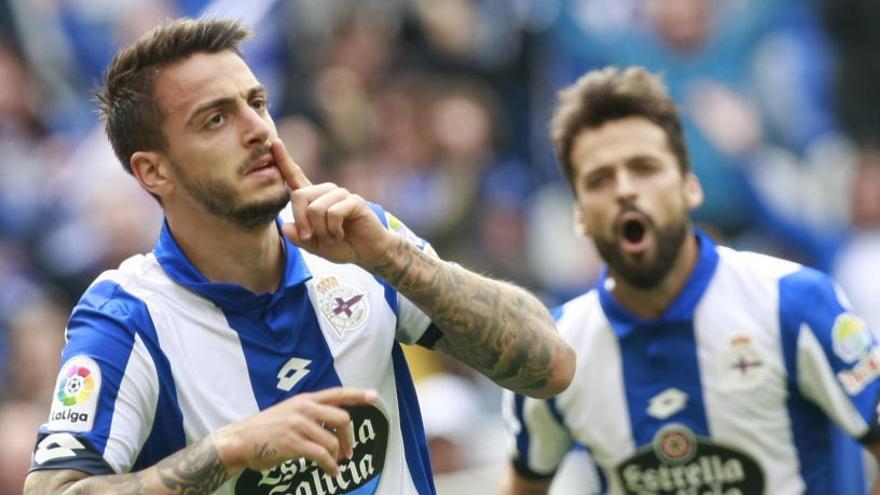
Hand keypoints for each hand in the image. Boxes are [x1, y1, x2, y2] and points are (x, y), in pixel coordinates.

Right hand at [214, 387, 377, 475]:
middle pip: (342, 419)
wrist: (239, 441)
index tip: (374, 396)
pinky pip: (322, 455)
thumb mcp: (289, 412)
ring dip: (337, 456)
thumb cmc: (265, 430)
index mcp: (305, 400)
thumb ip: (310, 414)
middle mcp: (304, 408)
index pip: (337, 393)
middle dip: (349, 438)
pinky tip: (332, 473)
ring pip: (332, 441)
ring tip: (335, 464)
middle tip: (348, 452)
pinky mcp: (293, 443)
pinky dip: (331, 466)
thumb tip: (334, 427)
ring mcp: (298, 425)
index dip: (357, 394)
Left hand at [272, 139, 397, 266]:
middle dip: (301, 221)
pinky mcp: (354, 201)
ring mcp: (341, 195)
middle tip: (311, 237)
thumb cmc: (341, 246)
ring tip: (331, 237)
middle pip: (299, 196)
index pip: (295, 176)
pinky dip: (333, 229)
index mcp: (314, 199)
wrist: (368, 252)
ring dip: (320, 230)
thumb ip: (298, 238)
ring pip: (315, 208)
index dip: (284, 160)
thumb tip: (285, 227)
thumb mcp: (314, 245)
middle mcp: (326, 192)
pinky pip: (333, 213)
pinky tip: (340, 234)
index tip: (275, 142)